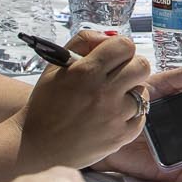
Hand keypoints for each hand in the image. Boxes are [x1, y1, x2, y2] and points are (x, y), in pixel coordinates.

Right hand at [18, 30, 153, 171]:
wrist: (37, 145)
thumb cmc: (45, 104)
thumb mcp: (56, 65)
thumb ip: (83, 41)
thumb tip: (109, 37)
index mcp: (86, 72)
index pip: (125, 46)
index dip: (120, 48)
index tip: (114, 56)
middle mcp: (104, 93)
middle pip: (141, 66)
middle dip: (131, 66)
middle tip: (118, 75)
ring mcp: (114, 116)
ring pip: (143, 92)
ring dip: (132, 91)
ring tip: (113, 97)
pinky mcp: (120, 137)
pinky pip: (141, 117)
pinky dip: (131, 114)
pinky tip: (114, 114)